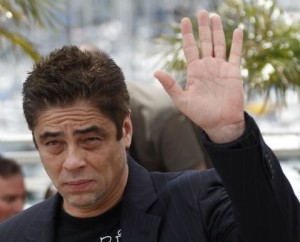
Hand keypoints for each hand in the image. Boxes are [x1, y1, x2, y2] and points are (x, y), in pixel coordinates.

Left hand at [154, 10, 244, 142]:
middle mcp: (207, 66)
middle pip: (205, 42)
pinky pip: (235, 54)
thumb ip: (170, 85)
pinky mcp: (234, 72)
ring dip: (218, 30)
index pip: (190, 48)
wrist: (220, 123)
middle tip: (202, 12)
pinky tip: (238, 30)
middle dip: (203, 27)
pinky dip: (237, 42)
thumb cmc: (200, 114)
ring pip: (219, 44)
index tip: (185, 20)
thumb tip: (155, 72)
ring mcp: (221, 68)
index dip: (188, 34)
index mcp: (194, 71)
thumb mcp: (182, 100)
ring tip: (215, 16)